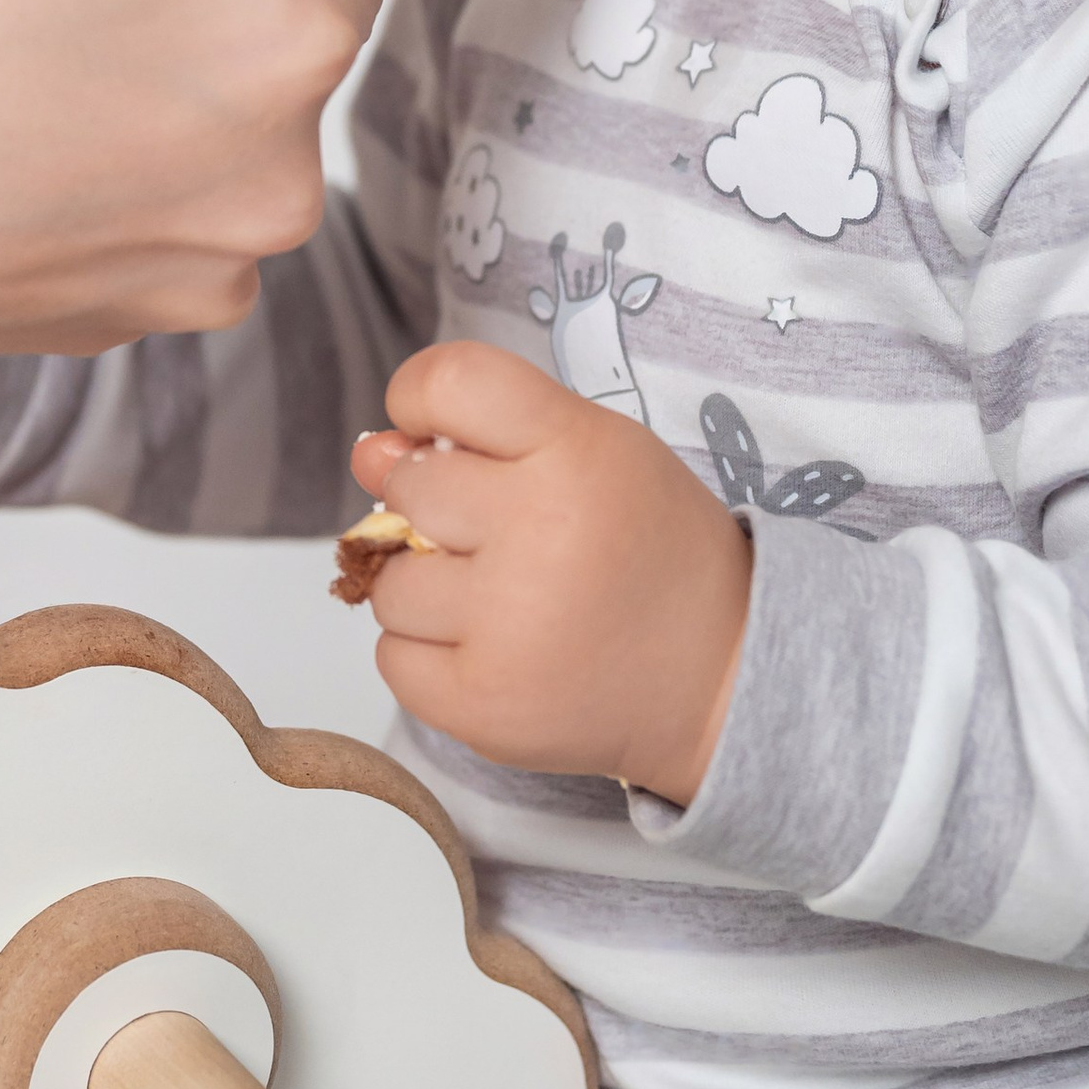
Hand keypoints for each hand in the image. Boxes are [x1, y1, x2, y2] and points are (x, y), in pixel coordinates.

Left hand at [348, 345, 751, 803]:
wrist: (720, 678)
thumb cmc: (649, 551)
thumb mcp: (598, 454)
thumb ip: (485, 432)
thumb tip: (368, 451)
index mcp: (576, 451)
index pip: (450, 381)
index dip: (419, 397)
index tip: (434, 429)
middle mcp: (539, 533)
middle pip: (405, 488)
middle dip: (430, 506)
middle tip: (495, 533)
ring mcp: (507, 628)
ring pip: (388, 583)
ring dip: (426, 588)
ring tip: (502, 600)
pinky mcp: (482, 708)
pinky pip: (392, 658)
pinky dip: (428, 653)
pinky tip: (493, 649)